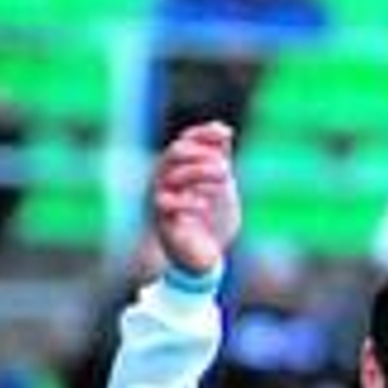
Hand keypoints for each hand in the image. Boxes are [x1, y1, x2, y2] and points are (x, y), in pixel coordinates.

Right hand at [152, 121, 241, 274]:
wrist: (207, 258)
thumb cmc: (212, 222)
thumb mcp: (223, 188)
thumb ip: (221, 162)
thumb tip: (223, 129)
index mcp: (180, 170)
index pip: (185, 142)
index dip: (203, 134)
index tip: (225, 133)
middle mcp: (166, 182)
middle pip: (174, 153)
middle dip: (201, 154)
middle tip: (226, 166)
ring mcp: (162, 201)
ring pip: (169, 175)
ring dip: (199, 172)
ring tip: (225, 176)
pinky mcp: (162, 223)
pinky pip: (165, 204)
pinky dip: (186, 201)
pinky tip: (203, 204)